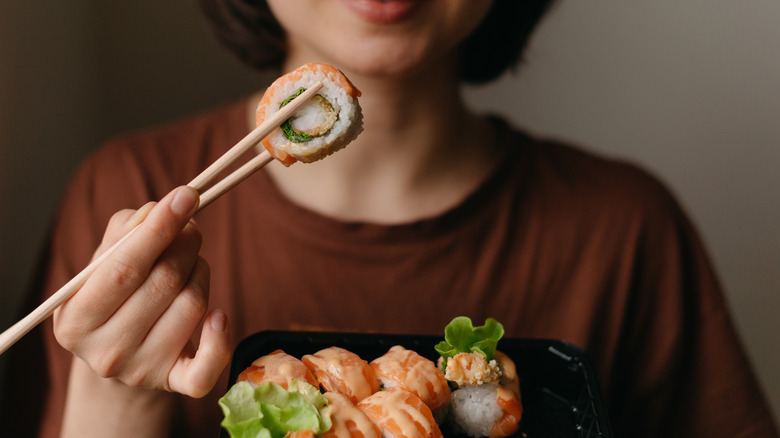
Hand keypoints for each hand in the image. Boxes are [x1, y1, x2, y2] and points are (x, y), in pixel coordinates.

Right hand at [53, 186, 230, 397]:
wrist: (119, 354)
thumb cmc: (114, 295)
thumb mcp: (103, 263)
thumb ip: (125, 232)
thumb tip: (159, 211)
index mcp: (76, 319)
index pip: (124, 267)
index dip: (159, 229)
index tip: (187, 195)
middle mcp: (105, 352)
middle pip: (165, 282)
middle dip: (186, 244)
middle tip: (190, 228)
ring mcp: (141, 372)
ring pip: (193, 304)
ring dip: (200, 272)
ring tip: (189, 265)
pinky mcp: (175, 383)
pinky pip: (209, 363)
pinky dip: (221, 336)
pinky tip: (218, 315)